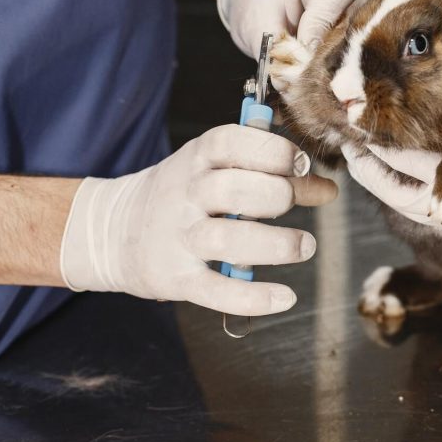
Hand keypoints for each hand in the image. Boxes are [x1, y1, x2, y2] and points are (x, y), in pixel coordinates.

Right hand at [60, 125, 337, 314]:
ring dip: (274, 244)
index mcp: (199, 158)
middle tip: (293, 203)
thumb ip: (275, 176)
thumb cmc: (186, 194)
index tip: (300, 163)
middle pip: (233, 190)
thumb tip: (328, 189)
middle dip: (276, 195)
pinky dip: (253, 298)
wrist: (113, 230)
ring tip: (305, 246)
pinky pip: (216, 291)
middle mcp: (187, 194)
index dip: (271, 150)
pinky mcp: (176, 278)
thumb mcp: (220, 171)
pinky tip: (285, 298)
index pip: (231, 143)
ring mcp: (180, 237)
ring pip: (227, 240)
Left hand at [342, 82, 441, 269]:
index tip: (351, 112)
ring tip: (358, 158)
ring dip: (378, 179)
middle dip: (366, 153)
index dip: (371, 130)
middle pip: (392, 175)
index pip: (399, 148)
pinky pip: (422, 213)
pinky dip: (402, 195)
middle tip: (343, 131)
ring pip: (400, 202)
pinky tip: (393, 179)